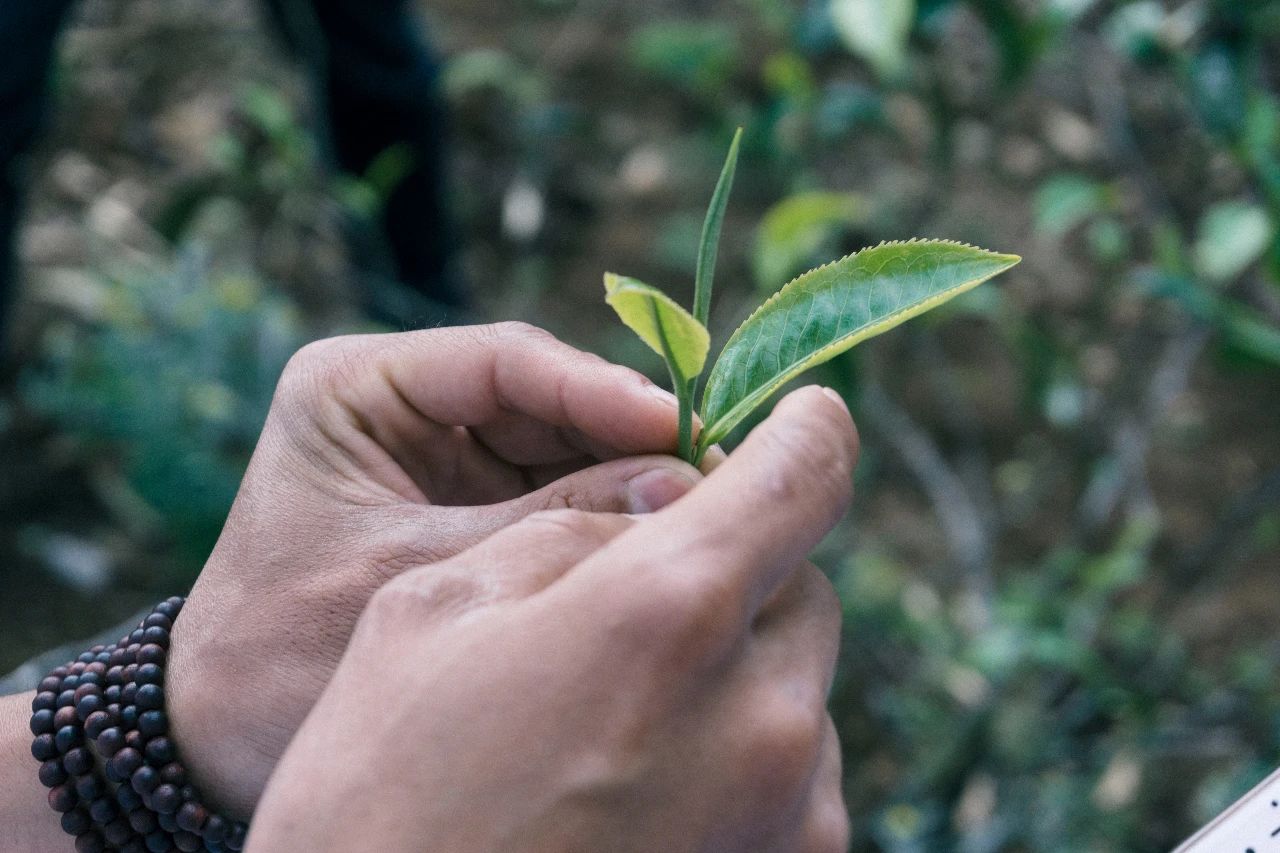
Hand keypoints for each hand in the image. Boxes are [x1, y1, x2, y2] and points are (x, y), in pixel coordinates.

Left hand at [166, 323, 703, 817]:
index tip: (677, 425)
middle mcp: (408, 405)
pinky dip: (607, 517)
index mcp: (355, 386)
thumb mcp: (423, 574)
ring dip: (630, 476)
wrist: (223, 734)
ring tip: (704, 507)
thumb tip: (685, 483)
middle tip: (715, 475)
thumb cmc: (285, 650)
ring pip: (566, 446)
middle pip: (548, 399)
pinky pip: (559, 497)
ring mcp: (445, 457)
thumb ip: (551, 524)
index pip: (503, 361)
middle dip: (630, 437)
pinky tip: (661, 538)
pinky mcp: (473, 508)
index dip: (599, 389)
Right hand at [248, 385, 857, 852]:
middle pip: (800, 588)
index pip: (802, 476)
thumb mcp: (431, 614)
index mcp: (666, 613)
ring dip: (735, 671)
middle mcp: (758, 715)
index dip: (808, 432)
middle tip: (651, 596)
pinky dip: (739, 751)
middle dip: (741, 572)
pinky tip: (641, 783)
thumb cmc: (377, 796)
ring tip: (621, 719)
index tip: (806, 417)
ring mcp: (787, 813)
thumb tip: (661, 502)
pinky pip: (792, 771)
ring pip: (795, 684)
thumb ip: (567, 534)